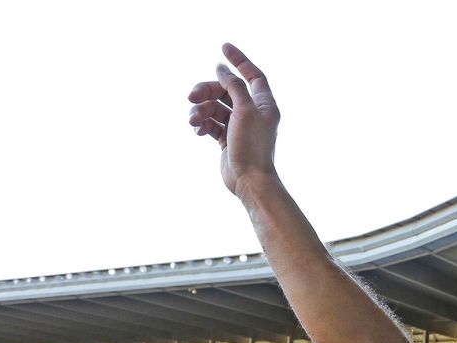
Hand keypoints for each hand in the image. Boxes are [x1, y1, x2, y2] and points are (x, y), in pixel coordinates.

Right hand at [187, 44, 279, 197]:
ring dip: (200, 110)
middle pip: (226, 90)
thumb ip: (233, 86)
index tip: (223, 47)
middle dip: (207, 90)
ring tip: (194, 120)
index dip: (240, 60)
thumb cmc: (251, 146)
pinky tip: (197, 129)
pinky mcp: (227, 138)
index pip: (253, 75)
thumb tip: (222, 69)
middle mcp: (253, 113)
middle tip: (191, 96)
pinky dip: (202, 123)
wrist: (249, 180)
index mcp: (264, 104)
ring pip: (215, 107)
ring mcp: (239, 126)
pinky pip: (211, 123)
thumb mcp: (244, 110)